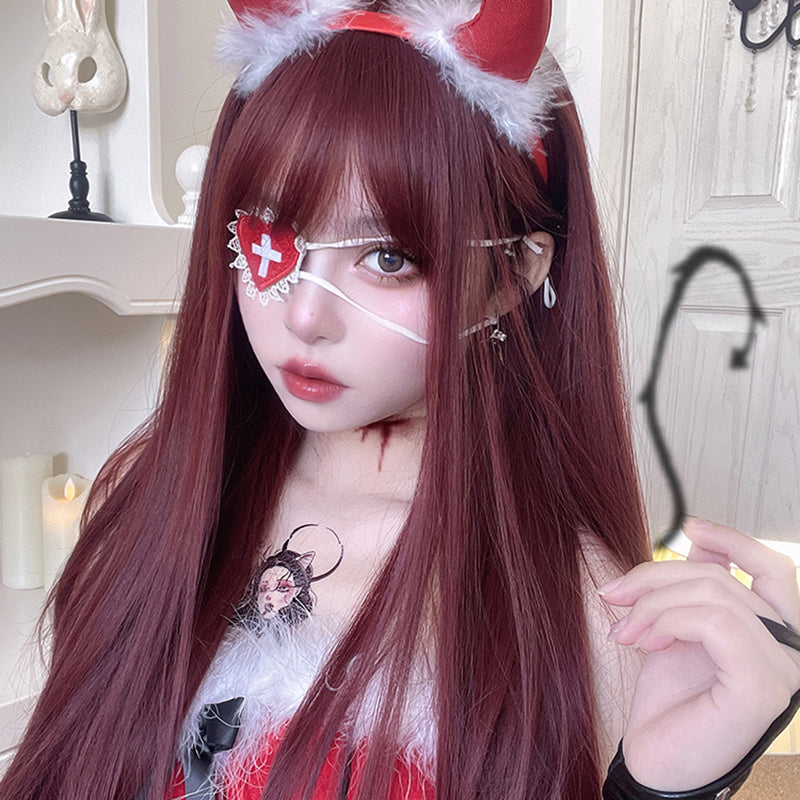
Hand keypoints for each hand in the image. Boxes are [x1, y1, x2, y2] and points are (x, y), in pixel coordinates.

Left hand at [600, 518, 799, 791]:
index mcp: (773, 637)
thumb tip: (699, 539)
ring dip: (652, 603)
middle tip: (615, 594)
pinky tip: (644, 641)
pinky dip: (668, 620)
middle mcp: (789, 653)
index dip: (735, 540)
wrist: (654, 760)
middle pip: (723, 576)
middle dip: (657, 576)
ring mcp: (782, 672)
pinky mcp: (762, 688)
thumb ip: (695, 590)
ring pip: (713, 593)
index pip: (774, 571)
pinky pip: (714, 622)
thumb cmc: (669, 703)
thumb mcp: (678, 630)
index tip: (691, 525)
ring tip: (625, 630)